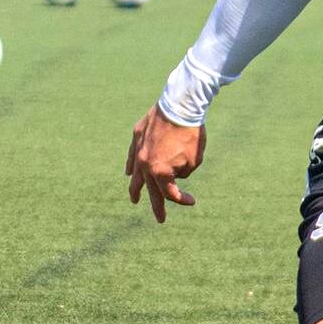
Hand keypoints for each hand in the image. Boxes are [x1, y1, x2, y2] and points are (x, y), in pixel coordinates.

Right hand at [126, 106, 204, 221]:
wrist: (182, 104)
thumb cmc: (192, 134)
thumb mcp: (194, 161)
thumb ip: (181, 173)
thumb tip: (172, 174)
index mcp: (159, 172)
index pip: (169, 193)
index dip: (182, 199)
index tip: (193, 201)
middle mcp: (144, 163)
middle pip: (150, 189)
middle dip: (157, 206)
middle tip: (160, 219)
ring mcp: (138, 149)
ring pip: (134, 174)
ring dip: (135, 189)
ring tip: (135, 200)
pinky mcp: (137, 135)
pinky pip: (131, 156)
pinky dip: (131, 166)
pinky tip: (128, 173)